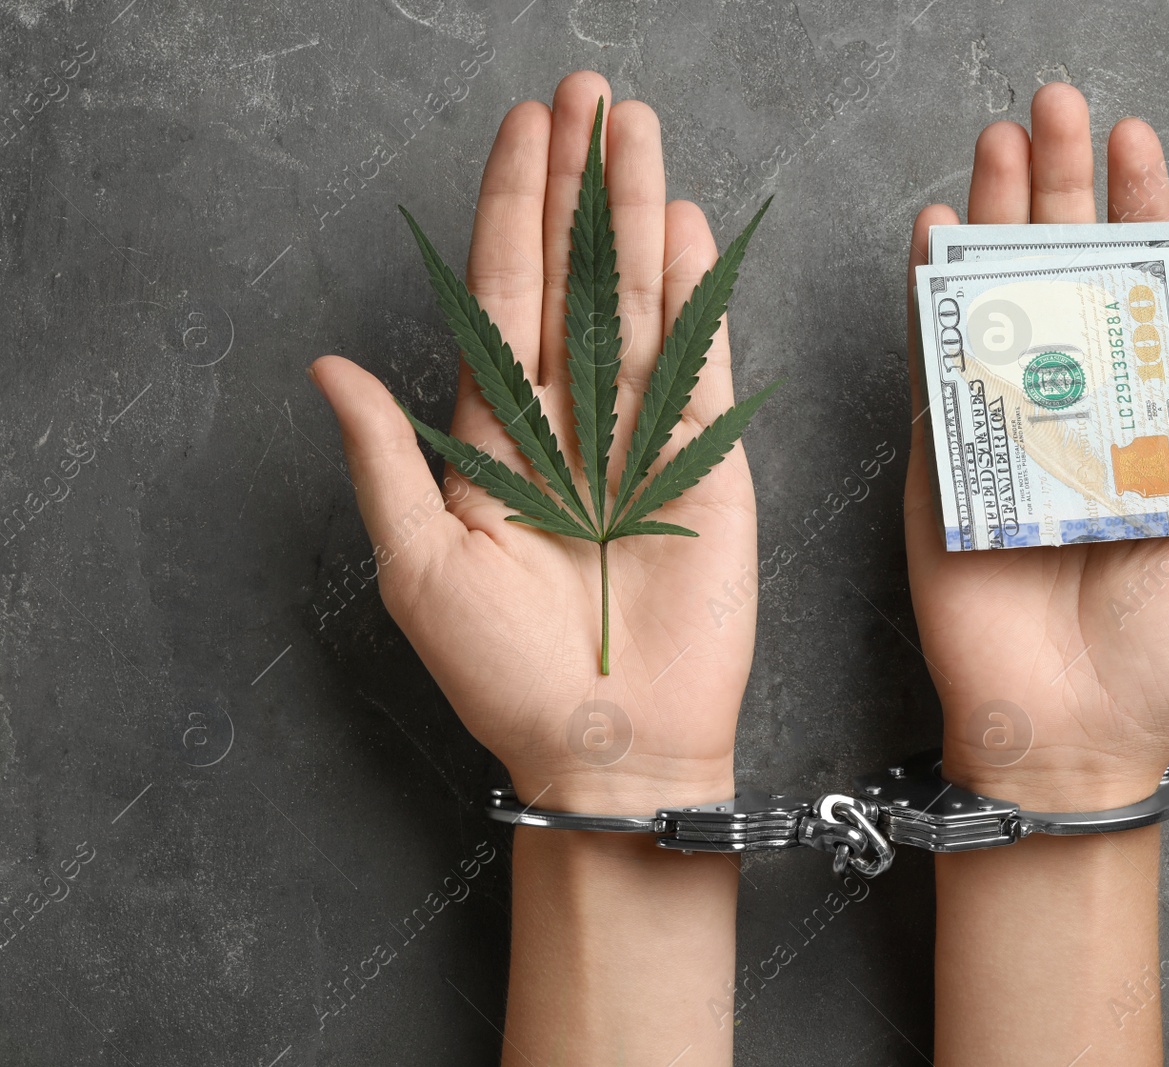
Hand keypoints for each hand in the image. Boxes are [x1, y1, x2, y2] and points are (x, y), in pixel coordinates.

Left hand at [312, 71, 757, 812]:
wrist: (613, 743)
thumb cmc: (507, 674)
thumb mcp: (422, 567)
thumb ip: (387, 460)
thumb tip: (329, 366)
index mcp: (497, 436)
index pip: (502, 293)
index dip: (511, 208)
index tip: (525, 129)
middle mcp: (571, 420)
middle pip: (572, 274)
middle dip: (578, 181)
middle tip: (587, 93)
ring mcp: (642, 433)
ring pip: (638, 297)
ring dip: (639, 211)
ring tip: (639, 129)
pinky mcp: (707, 460)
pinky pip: (701, 359)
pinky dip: (698, 291)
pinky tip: (690, 225)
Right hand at [904, 83, 1168, 808]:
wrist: (1068, 732)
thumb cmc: (1163, 655)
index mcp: (1146, 425)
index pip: (1142, 297)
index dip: (1141, 215)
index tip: (1137, 139)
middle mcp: (1072, 415)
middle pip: (1064, 279)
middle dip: (1058, 187)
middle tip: (1050, 106)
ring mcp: (1001, 435)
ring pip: (997, 304)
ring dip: (996, 219)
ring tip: (998, 140)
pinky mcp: (939, 466)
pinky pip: (934, 369)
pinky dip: (932, 301)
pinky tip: (938, 235)